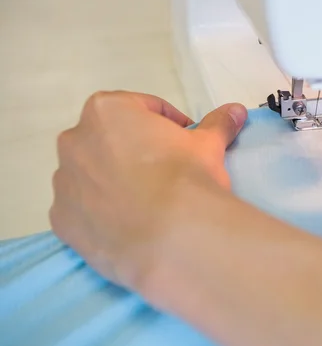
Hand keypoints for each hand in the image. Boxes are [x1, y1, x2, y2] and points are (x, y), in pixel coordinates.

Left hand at [49, 90, 246, 289]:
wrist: (172, 236)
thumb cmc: (187, 176)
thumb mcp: (208, 145)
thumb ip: (218, 124)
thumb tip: (236, 110)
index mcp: (107, 110)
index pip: (142, 108)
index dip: (168, 124)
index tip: (186, 141)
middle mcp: (75, 140)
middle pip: (108, 140)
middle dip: (134, 151)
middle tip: (165, 172)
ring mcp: (63, 182)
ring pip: (90, 175)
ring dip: (112, 181)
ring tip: (146, 203)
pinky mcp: (62, 221)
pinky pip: (81, 210)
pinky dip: (99, 214)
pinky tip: (128, 225)